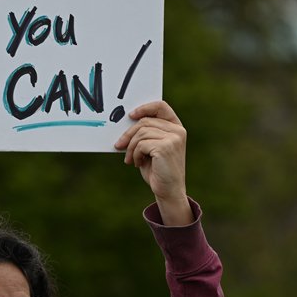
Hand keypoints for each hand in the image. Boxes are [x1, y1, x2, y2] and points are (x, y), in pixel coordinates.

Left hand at [114, 101, 189, 224]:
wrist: (168, 190)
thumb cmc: (158, 169)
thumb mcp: (151, 148)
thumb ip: (145, 134)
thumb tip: (124, 124)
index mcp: (176, 127)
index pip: (161, 106)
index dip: (144, 108)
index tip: (130, 116)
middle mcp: (178, 131)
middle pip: (145, 121)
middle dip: (128, 134)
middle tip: (119, 146)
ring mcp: (174, 138)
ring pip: (141, 133)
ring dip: (131, 147)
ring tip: (130, 159)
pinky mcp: (166, 147)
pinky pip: (141, 144)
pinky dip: (135, 154)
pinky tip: (137, 163)